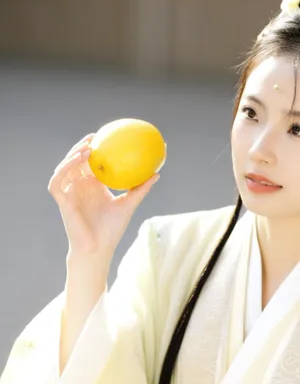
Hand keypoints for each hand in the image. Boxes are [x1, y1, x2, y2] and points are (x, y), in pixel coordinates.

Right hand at [48, 133, 159, 258]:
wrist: (98, 248)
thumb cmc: (112, 229)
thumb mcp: (129, 205)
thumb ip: (141, 189)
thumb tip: (157, 173)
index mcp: (93, 185)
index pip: (91, 162)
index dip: (96, 148)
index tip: (106, 135)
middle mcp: (80, 186)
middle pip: (76, 161)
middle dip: (82, 146)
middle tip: (95, 136)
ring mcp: (70, 192)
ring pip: (65, 167)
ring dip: (72, 155)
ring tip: (87, 147)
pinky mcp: (62, 200)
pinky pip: (57, 181)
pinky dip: (64, 168)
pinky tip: (76, 161)